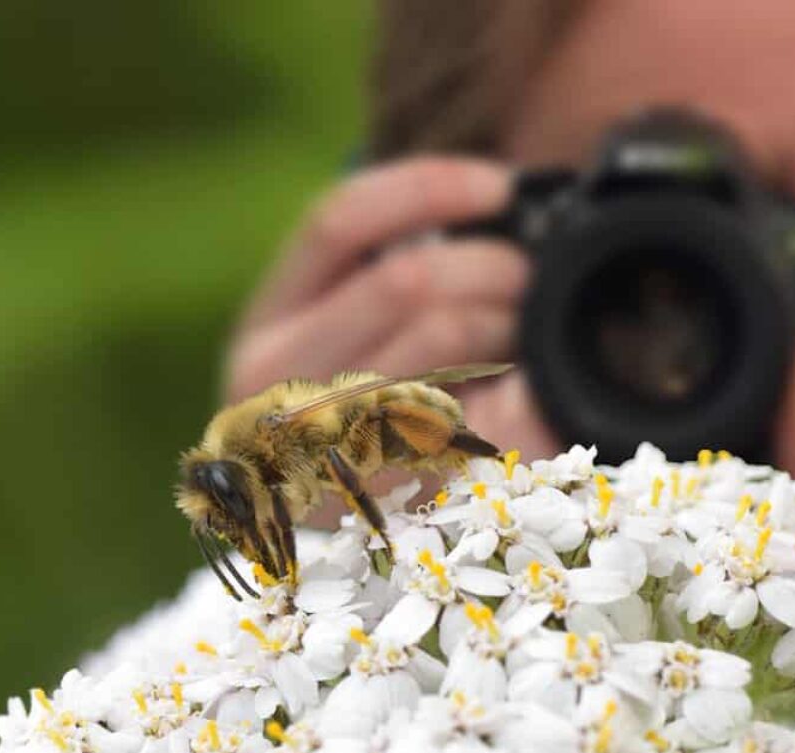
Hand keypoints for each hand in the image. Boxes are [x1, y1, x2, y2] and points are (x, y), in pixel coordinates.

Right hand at [226, 157, 561, 463]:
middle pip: (406, 279)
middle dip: (489, 265)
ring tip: (518, 329)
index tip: (500, 185)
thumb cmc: (346, 407)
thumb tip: (496, 206)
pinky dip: (519, 385)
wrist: (310, 524)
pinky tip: (527, 386)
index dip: (427, 186)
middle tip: (526, 278)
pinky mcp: (388, 484)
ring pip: (442, 335)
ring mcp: (327, 436)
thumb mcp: (331, 333)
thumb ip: (378, 269)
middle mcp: (278, 380)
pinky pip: (481, 407)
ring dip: (504, 320)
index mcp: (267, 321)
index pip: (339, 220)